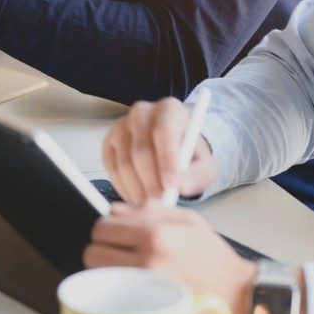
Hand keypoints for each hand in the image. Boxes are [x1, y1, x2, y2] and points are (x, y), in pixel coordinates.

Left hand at [84, 201, 256, 313]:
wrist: (235, 292)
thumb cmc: (213, 258)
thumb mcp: (188, 220)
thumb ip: (148, 209)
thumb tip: (115, 209)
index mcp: (155, 235)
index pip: (102, 227)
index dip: (107, 228)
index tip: (114, 232)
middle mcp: (147, 262)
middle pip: (93, 252)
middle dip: (102, 248)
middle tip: (117, 250)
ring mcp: (144, 288)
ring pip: (99, 276)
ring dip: (106, 269)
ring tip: (125, 267)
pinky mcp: (145, 306)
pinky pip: (112, 294)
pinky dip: (115, 287)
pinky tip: (130, 283)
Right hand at [102, 97, 219, 203]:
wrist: (172, 148)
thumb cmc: (188, 154)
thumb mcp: (205, 165)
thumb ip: (198, 176)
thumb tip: (181, 187)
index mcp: (169, 110)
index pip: (164, 132)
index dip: (167, 161)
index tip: (171, 186)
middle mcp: (142, 113)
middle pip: (141, 150)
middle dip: (151, 181)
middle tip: (160, 202)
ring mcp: (121, 126)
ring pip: (124, 162)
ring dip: (137, 189)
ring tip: (151, 203)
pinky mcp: (108, 142)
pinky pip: (111, 169)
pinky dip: (124, 187)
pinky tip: (137, 196)